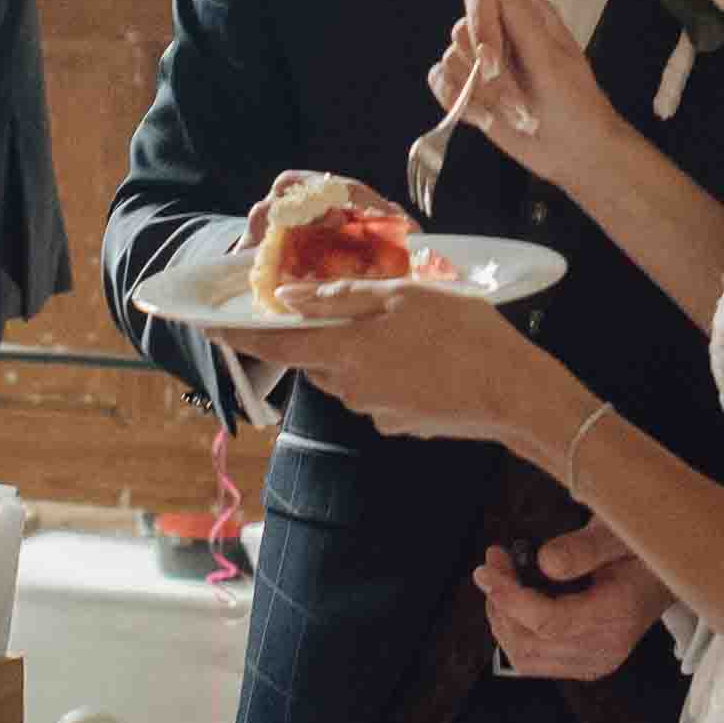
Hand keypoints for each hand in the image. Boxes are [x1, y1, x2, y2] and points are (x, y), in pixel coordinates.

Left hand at [220, 284, 539, 451]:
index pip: (276, 344)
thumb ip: (342, 298)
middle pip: (313, 358)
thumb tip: (289, 297)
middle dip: (319, 334)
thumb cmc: (465, 334)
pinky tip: (422, 358)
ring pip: (344, 374)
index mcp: (346, 351)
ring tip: (403, 329)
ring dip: (357, 351)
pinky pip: (374, 392)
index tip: (209, 325)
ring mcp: (372, 412)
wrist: (514, 393)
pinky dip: (386, 373)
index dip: (239, 334)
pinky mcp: (395, 425)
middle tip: (350, 306)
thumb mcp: (404, 297)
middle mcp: (349, 388)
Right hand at [433, 0, 613, 201]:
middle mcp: (500, 28)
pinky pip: (441, 80)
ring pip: (450, 58)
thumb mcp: (550, 61)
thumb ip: (522, 15)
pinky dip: (456, 101)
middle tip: (512, 98)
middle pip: (462, 28)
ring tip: (510, 113)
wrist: (574, 154)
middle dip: (481, 70)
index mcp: (525, 11)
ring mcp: (482, 58)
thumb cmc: (575, 105)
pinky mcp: (470, 85)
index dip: (479, 20)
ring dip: (477, 92)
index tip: (491, 59)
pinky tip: (482, 117)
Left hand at [477, 519, 665, 684]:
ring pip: (525, 656)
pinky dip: (515, 632)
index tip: (487, 569)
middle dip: (500, 602)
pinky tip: (516, 602)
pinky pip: (535, 660)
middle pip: (530, 643)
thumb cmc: (641, 549)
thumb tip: (544, 562)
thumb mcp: (618, 534)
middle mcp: (606, 649)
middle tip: (493, 563)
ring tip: (501, 579)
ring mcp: (595, 662)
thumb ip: (583, 547)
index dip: (510, 597)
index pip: (550, 622)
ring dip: (502, 618)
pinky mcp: (585, 665)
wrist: (662, 575)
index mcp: (618, 616)